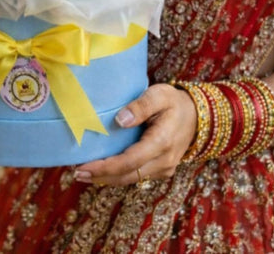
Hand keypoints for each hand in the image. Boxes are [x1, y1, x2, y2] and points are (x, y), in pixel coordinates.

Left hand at [73, 82, 195, 185]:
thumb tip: (120, 120)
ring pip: (132, 179)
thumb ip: (141, 105)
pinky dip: (119, 175)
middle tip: (77, 173)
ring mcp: (164, 168)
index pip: (130, 161)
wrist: (197, 115)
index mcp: (162, 142)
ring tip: (84, 174)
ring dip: (108, 178)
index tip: (84, 167)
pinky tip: (103, 170)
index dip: (105, 167)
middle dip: (101, 176)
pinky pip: (138, 176)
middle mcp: (164, 160)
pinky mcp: (162, 170)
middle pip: (128, 175)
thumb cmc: (174, 102)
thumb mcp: (159, 94)